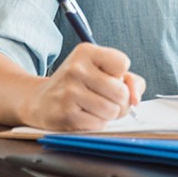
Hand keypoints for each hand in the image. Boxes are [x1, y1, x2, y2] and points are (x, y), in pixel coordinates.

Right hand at [21, 43, 144, 130]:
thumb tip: (136, 99)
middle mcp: (76, 69)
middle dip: (120, 101)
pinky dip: (98, 124)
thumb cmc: (80, 85)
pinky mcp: (65, 115)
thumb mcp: (102, 70)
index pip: (123, 63)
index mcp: (86, 52)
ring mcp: (69, 92)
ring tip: (96, 108)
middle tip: (106, 99)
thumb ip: (130, 81)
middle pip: (121, 92)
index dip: (120, 75)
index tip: (107, 77)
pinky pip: (99, 124)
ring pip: (112, 110)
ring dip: (110, 114)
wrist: (40, 101)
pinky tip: (85, 116)